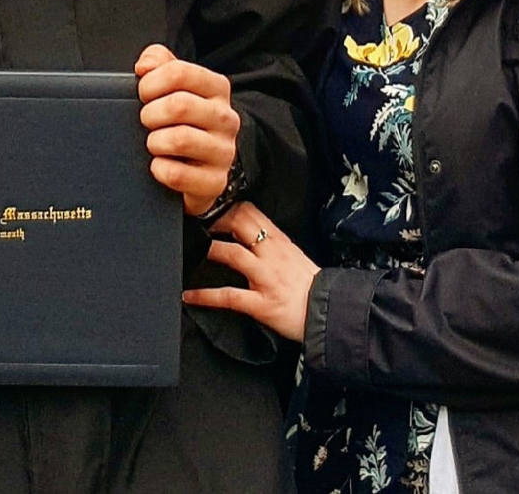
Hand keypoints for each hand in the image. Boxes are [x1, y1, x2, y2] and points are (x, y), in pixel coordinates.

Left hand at [135, 43, 239, 216]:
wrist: (201, 166)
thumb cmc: (182, 120)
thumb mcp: (173, 85)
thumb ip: (158, 62)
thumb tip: (144, 66)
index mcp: (217, 88)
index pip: (179, 73)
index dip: (151, 83)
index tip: (143, 94)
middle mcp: (226, 117)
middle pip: (179, 105)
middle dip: (150, 114)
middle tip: (146, 121)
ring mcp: (224, 151)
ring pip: (179, 139)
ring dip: (154, 142)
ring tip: (154, 143)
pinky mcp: (215, 181)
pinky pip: (176, 174)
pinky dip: (157, 169)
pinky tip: (159, 165)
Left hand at [182, 202, 319, 342]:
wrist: (331, 312)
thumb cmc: (310, 284)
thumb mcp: (293, 253)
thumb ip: (270, 242)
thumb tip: (248, 235)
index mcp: (279, 240)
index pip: (250, 211)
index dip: (227, 206)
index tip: (209, 208)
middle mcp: (271, 253)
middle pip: (238, 223)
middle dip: (213, 221)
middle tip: (194, 225)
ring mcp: (265, 278)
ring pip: (231, 254)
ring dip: (206, 251)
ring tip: (187, 252)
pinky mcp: (262, 303)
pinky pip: (229, 296)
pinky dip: (205, 296)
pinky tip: (189, 295)